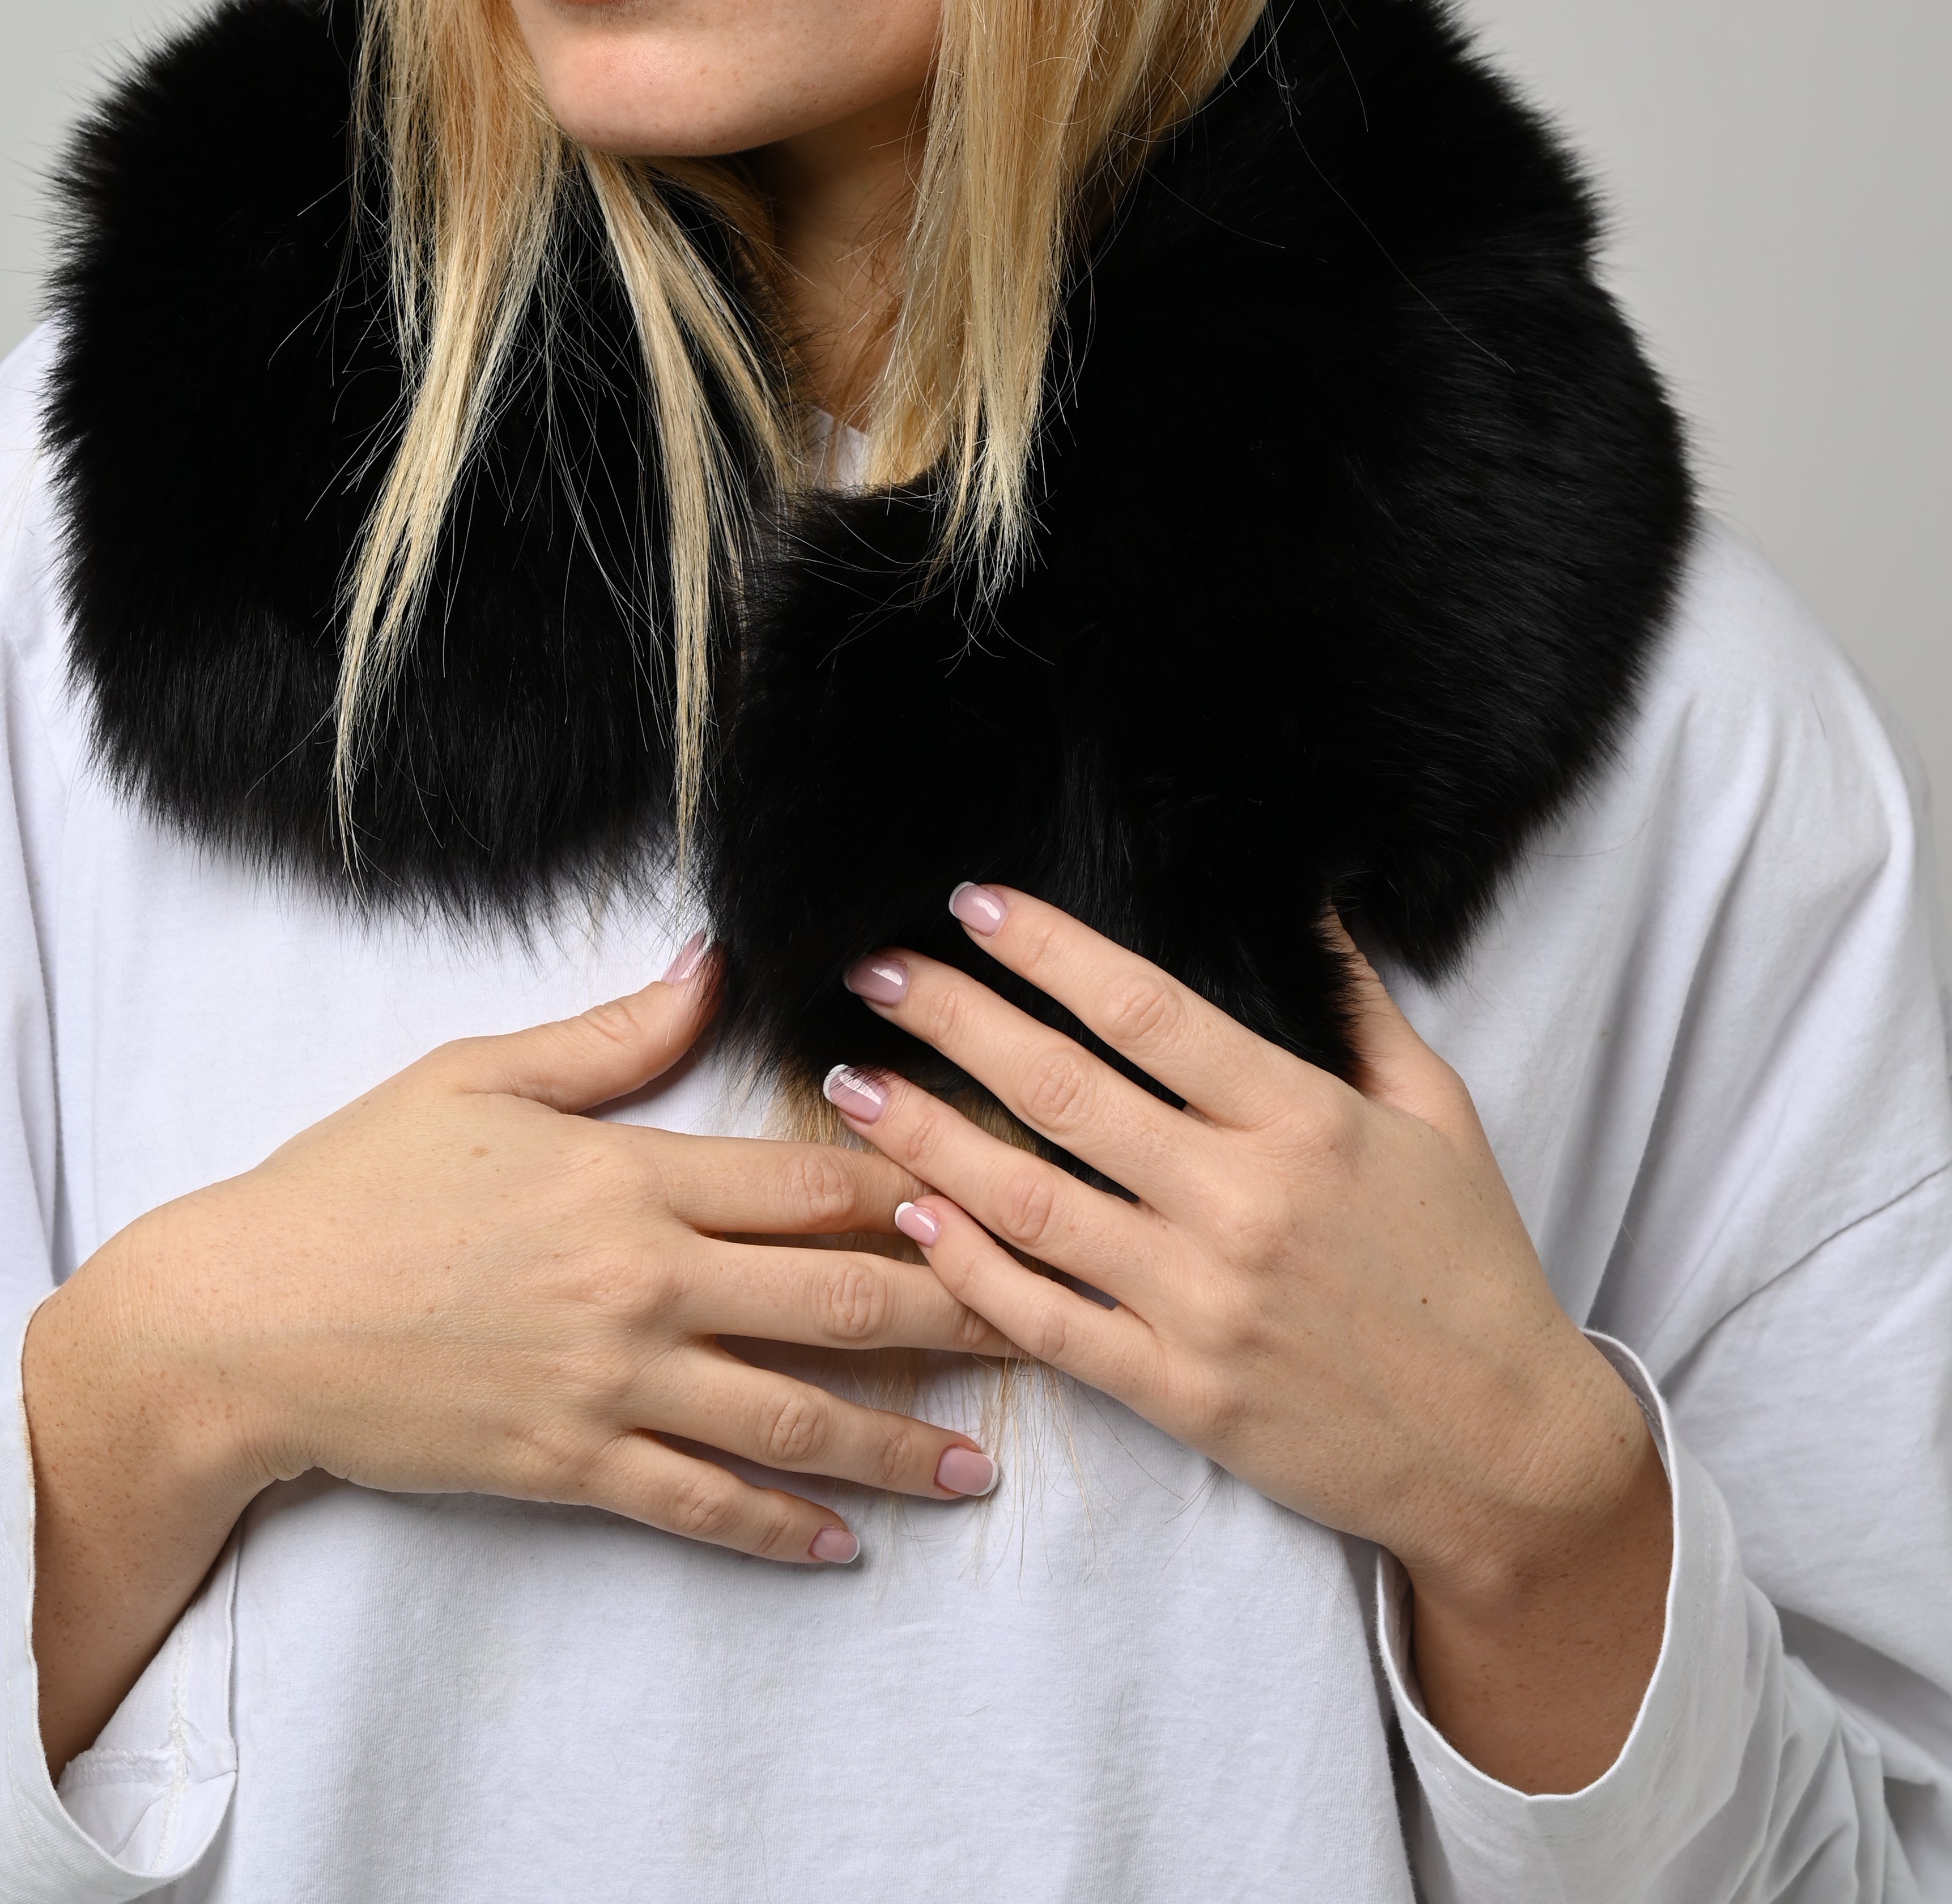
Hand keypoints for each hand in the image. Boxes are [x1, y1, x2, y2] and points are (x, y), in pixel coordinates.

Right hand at [26, 948, 1002, 1770]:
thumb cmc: (356, 1183)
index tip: (1001, 1189)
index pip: (809, 1182)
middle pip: (837, 1299)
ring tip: (985, 1465)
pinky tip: (846, 1543)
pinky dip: (781, 1529)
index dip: (916, 1184)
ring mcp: (611, 1386)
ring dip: (900, 1444)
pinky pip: (702, 1506)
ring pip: (793, 1419)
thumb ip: (611, 1035)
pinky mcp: (569, 1467)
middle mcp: (642, 1285)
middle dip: (957, 1312)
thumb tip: (711, 968)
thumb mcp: (479, 1075)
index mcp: (629, 1178)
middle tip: (1048, 1322)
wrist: (245, 1320)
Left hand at [823, 887, 1670, 1793]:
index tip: (973, 904)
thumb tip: (1305, 902)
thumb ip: (1359, 1006)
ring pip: (1026, 1201)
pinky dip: (963, 1265)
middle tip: (874, 971)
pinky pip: (1042, 1318)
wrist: (1507, 1456)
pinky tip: (906, 1214)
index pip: (1144, 1009)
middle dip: (952, 1018)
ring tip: (850, 1081)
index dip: (1048, 949)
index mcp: (1304, 1120)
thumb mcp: (1437, 1115)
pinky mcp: (1176, 1392)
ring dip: (922, 1135)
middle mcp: (1241, 1203)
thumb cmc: (1472, 1271)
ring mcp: (1200, 1303)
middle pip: (1060, 1089)